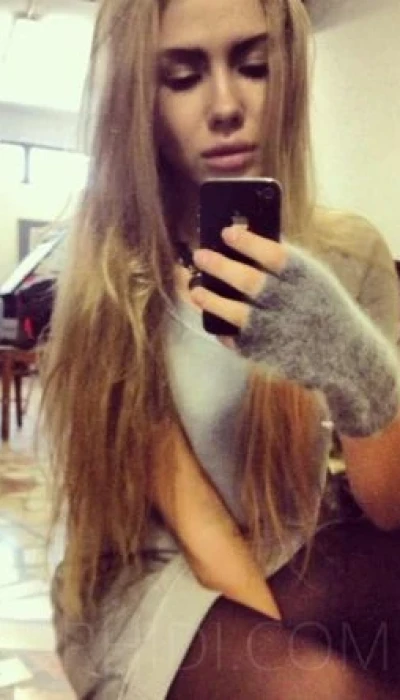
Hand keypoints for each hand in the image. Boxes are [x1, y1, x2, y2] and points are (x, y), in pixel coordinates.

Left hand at [191, 225, 399, 436]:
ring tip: (195, 290)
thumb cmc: (321, 308)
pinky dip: (220, 328)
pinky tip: (211, 316)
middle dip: (220, 266)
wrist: (344, 357)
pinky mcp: (264, 354)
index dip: (248, 242)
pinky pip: (234, 339)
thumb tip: (245, 235)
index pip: (275, 256)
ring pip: (236, 314)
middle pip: (250, 282)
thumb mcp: (315, 280)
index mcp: (306, 280)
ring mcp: (277, 331)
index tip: (226, 232)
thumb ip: (286, 262)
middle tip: (200, 255)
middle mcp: (291, 304)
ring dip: (211, 300)